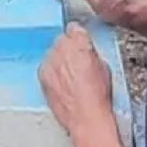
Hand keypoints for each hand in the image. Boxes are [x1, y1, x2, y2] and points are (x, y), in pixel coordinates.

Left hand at [39, 23, 115, 137]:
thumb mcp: (104, 67)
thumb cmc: (98, 97)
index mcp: (79, 43)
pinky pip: (46, 68)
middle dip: (67, 49)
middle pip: (61, 41)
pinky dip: (52, 73)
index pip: (74, 28)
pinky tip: (62, 84)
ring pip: (52, 54)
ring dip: (59, 62)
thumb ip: (91, 52)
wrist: (86, 118)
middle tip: (76, 64)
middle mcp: (61, 49)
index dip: (78, 37)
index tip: (79, 42)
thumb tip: (86, 50)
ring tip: (70, 77)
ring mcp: (49, 62)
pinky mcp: (42, 75)